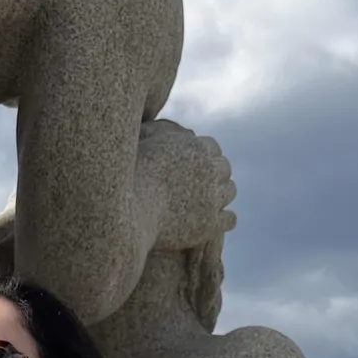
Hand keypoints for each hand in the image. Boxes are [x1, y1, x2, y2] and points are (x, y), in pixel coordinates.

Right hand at [136, 118, 236, 251]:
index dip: (204, 158)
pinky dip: (223, 219)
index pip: (212, 148)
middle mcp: (208, 170)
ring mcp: (212, 197)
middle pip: (224, 168)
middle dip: (214, 175)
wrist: (126, 213)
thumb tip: (169, 134)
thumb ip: (161, 137)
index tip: (196, 168)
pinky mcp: (211, 224)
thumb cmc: (126, 178)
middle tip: (202, 186)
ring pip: (230, 191)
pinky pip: (230, 219)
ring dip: (220, 195)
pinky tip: (211, 222)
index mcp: (194, 147)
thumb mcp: (144, 145)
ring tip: (207, 202)